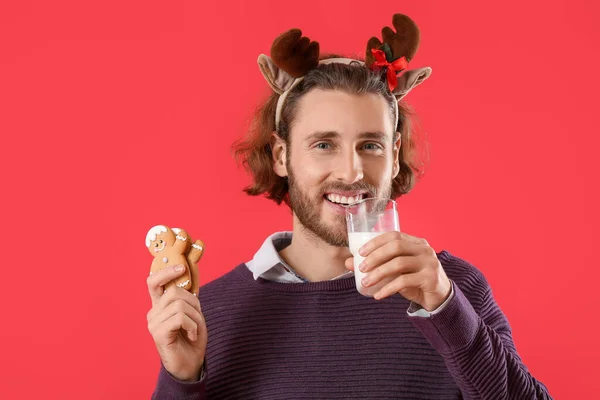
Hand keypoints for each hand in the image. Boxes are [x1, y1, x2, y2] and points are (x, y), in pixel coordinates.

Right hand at [146, 265, 207, 380]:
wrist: (191, 364)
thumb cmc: (192, 338)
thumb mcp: (193, 314)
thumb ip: (188, 298)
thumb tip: (187, 279)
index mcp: (160, 306)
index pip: (154, 282)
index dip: (166, 272)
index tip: (181, 268)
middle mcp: (153, 312)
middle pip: (174, 292)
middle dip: (194, 303)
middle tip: (197, 320)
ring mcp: (154, 323)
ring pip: (180, 304)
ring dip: (195, 317)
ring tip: (194, 330)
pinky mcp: (158, 334)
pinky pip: (180, 318)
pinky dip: (192, 326)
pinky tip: (192, 336)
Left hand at [344, 231, 450, 309]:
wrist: (439, 298)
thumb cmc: (414, 281)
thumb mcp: (396, 271)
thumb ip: (377, 265)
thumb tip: (348, 262)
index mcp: (416, 242)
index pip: (394, 235)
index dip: (376, 242)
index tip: (360, 253)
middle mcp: (424, 249)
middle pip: (396, 247)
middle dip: (375, 257)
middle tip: (361, 268)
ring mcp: (429, 263)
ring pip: (399, 264)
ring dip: (379, 273)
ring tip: (365, 283)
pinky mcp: (430, 278)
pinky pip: (404, 281)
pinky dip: (388, 288)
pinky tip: (378, 295)